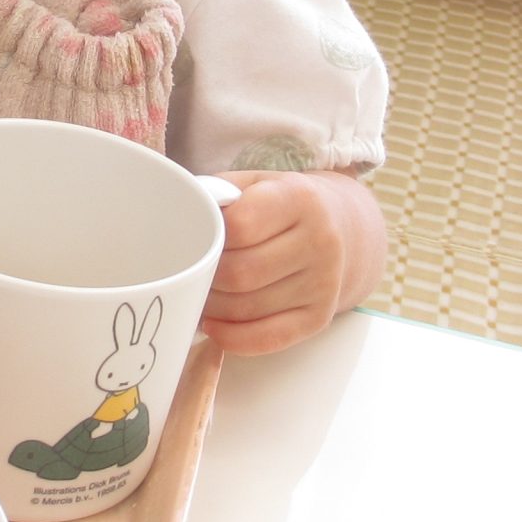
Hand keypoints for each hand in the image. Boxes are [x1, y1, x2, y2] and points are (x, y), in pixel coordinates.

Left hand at [200, 169, 388, 356]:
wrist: (341, 228)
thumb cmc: (281, 206)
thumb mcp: (255, 183)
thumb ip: (218, 194)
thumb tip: (181, 217)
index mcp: (299, 198)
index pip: (239, 226)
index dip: (209, 236)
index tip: (198, 238)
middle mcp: (320, 240)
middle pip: (240, 273)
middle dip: (206, 277)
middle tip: (192, 273)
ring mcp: (324, 282)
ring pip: (247, 308)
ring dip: (213, 307)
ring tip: (202, 293)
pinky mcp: (320, 317)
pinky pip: (266, 338)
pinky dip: (231, 337)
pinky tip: (214, 324)